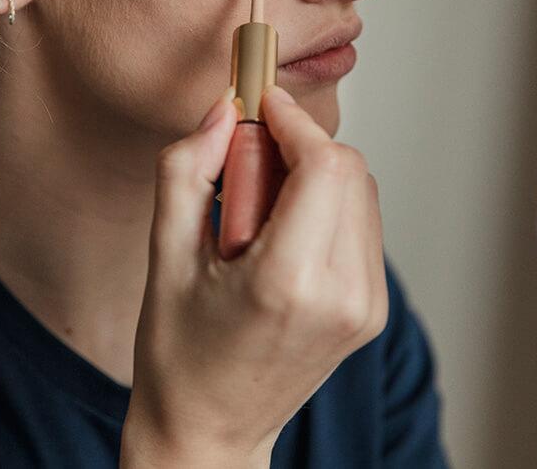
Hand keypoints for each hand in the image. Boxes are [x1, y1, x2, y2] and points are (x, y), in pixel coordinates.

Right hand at [119, 85, 387, 467]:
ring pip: (361, 191)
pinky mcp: (371, 310)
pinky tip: (280, 235)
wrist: (209, 432)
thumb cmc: (179, 354)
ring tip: (258, 215)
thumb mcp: (164, 256)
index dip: (294, 121)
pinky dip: (326, 206)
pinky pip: (362, 224)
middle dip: (299, 147)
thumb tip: (222, 111)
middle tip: (246, 170)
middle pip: (349, 170)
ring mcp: (365, 306)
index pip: (325, 165)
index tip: (261, 103)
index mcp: (288, 282)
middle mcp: (342, 294)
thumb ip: (188, 169)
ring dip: (313, 176)